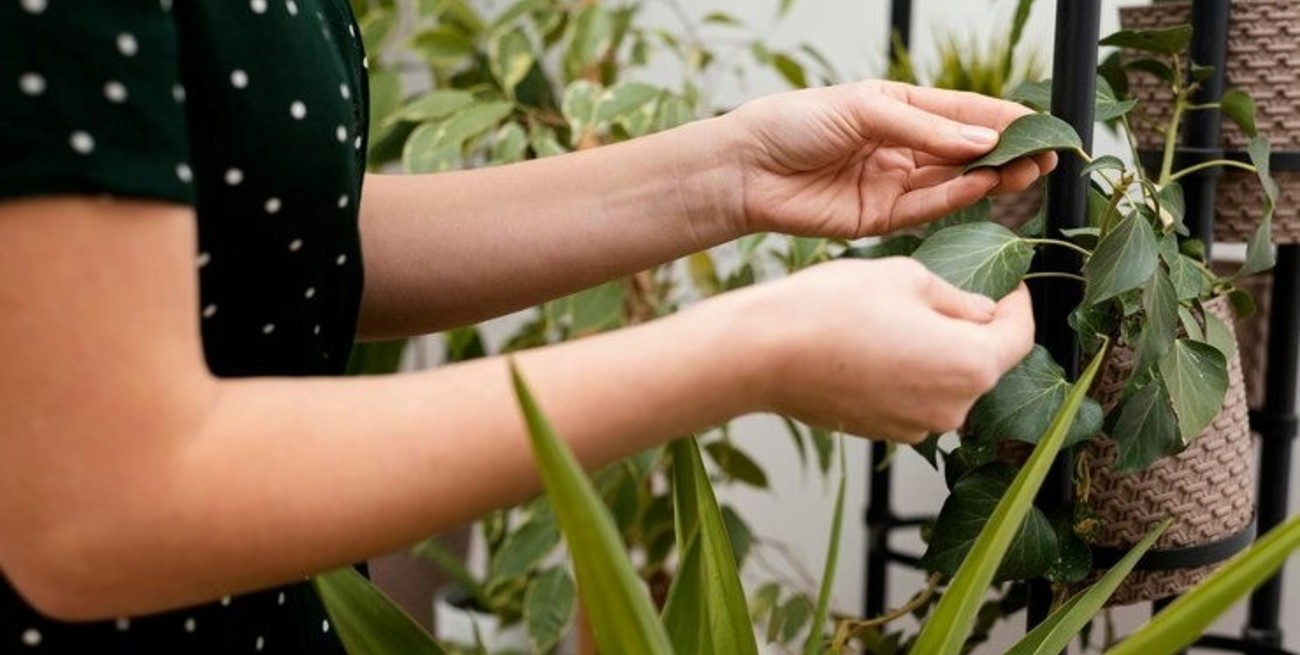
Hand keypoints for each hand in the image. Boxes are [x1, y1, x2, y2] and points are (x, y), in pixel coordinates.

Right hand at [714, 258, 1034, 442]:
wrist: (764, 353)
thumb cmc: (830, 309)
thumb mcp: (906, 278)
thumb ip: (956, 298)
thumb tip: (979, 310)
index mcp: (970, 364)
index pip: (1018, 336)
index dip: (1020, 306)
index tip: (1012, 287)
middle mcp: (952, 407)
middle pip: (982, 363)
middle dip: (972, 329)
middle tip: (942, 295)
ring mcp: (916, 427)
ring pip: (946, 382)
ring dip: (936, 352)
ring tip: (897, 317)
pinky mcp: (884, 432)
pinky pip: (913, 398)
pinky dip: (907, 373)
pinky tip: (874, 344)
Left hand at [726, 80, 1056, 237]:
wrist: (744, 170)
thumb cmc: (792, 125)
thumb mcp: (863, 109)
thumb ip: (924, 129)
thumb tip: (982, 143)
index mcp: (896, 110)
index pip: (961, 114)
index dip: (1001, 120)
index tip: (1040, 125)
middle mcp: (899, 148)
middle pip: (965, 152)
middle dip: (1006, 153)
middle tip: (1045, 155)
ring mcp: (891, 184)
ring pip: (953, 182)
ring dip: (991, 178)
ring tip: (1026, 171)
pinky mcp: (879, 219)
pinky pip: (927, 208)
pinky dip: (956, 199)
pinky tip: (983, 185)